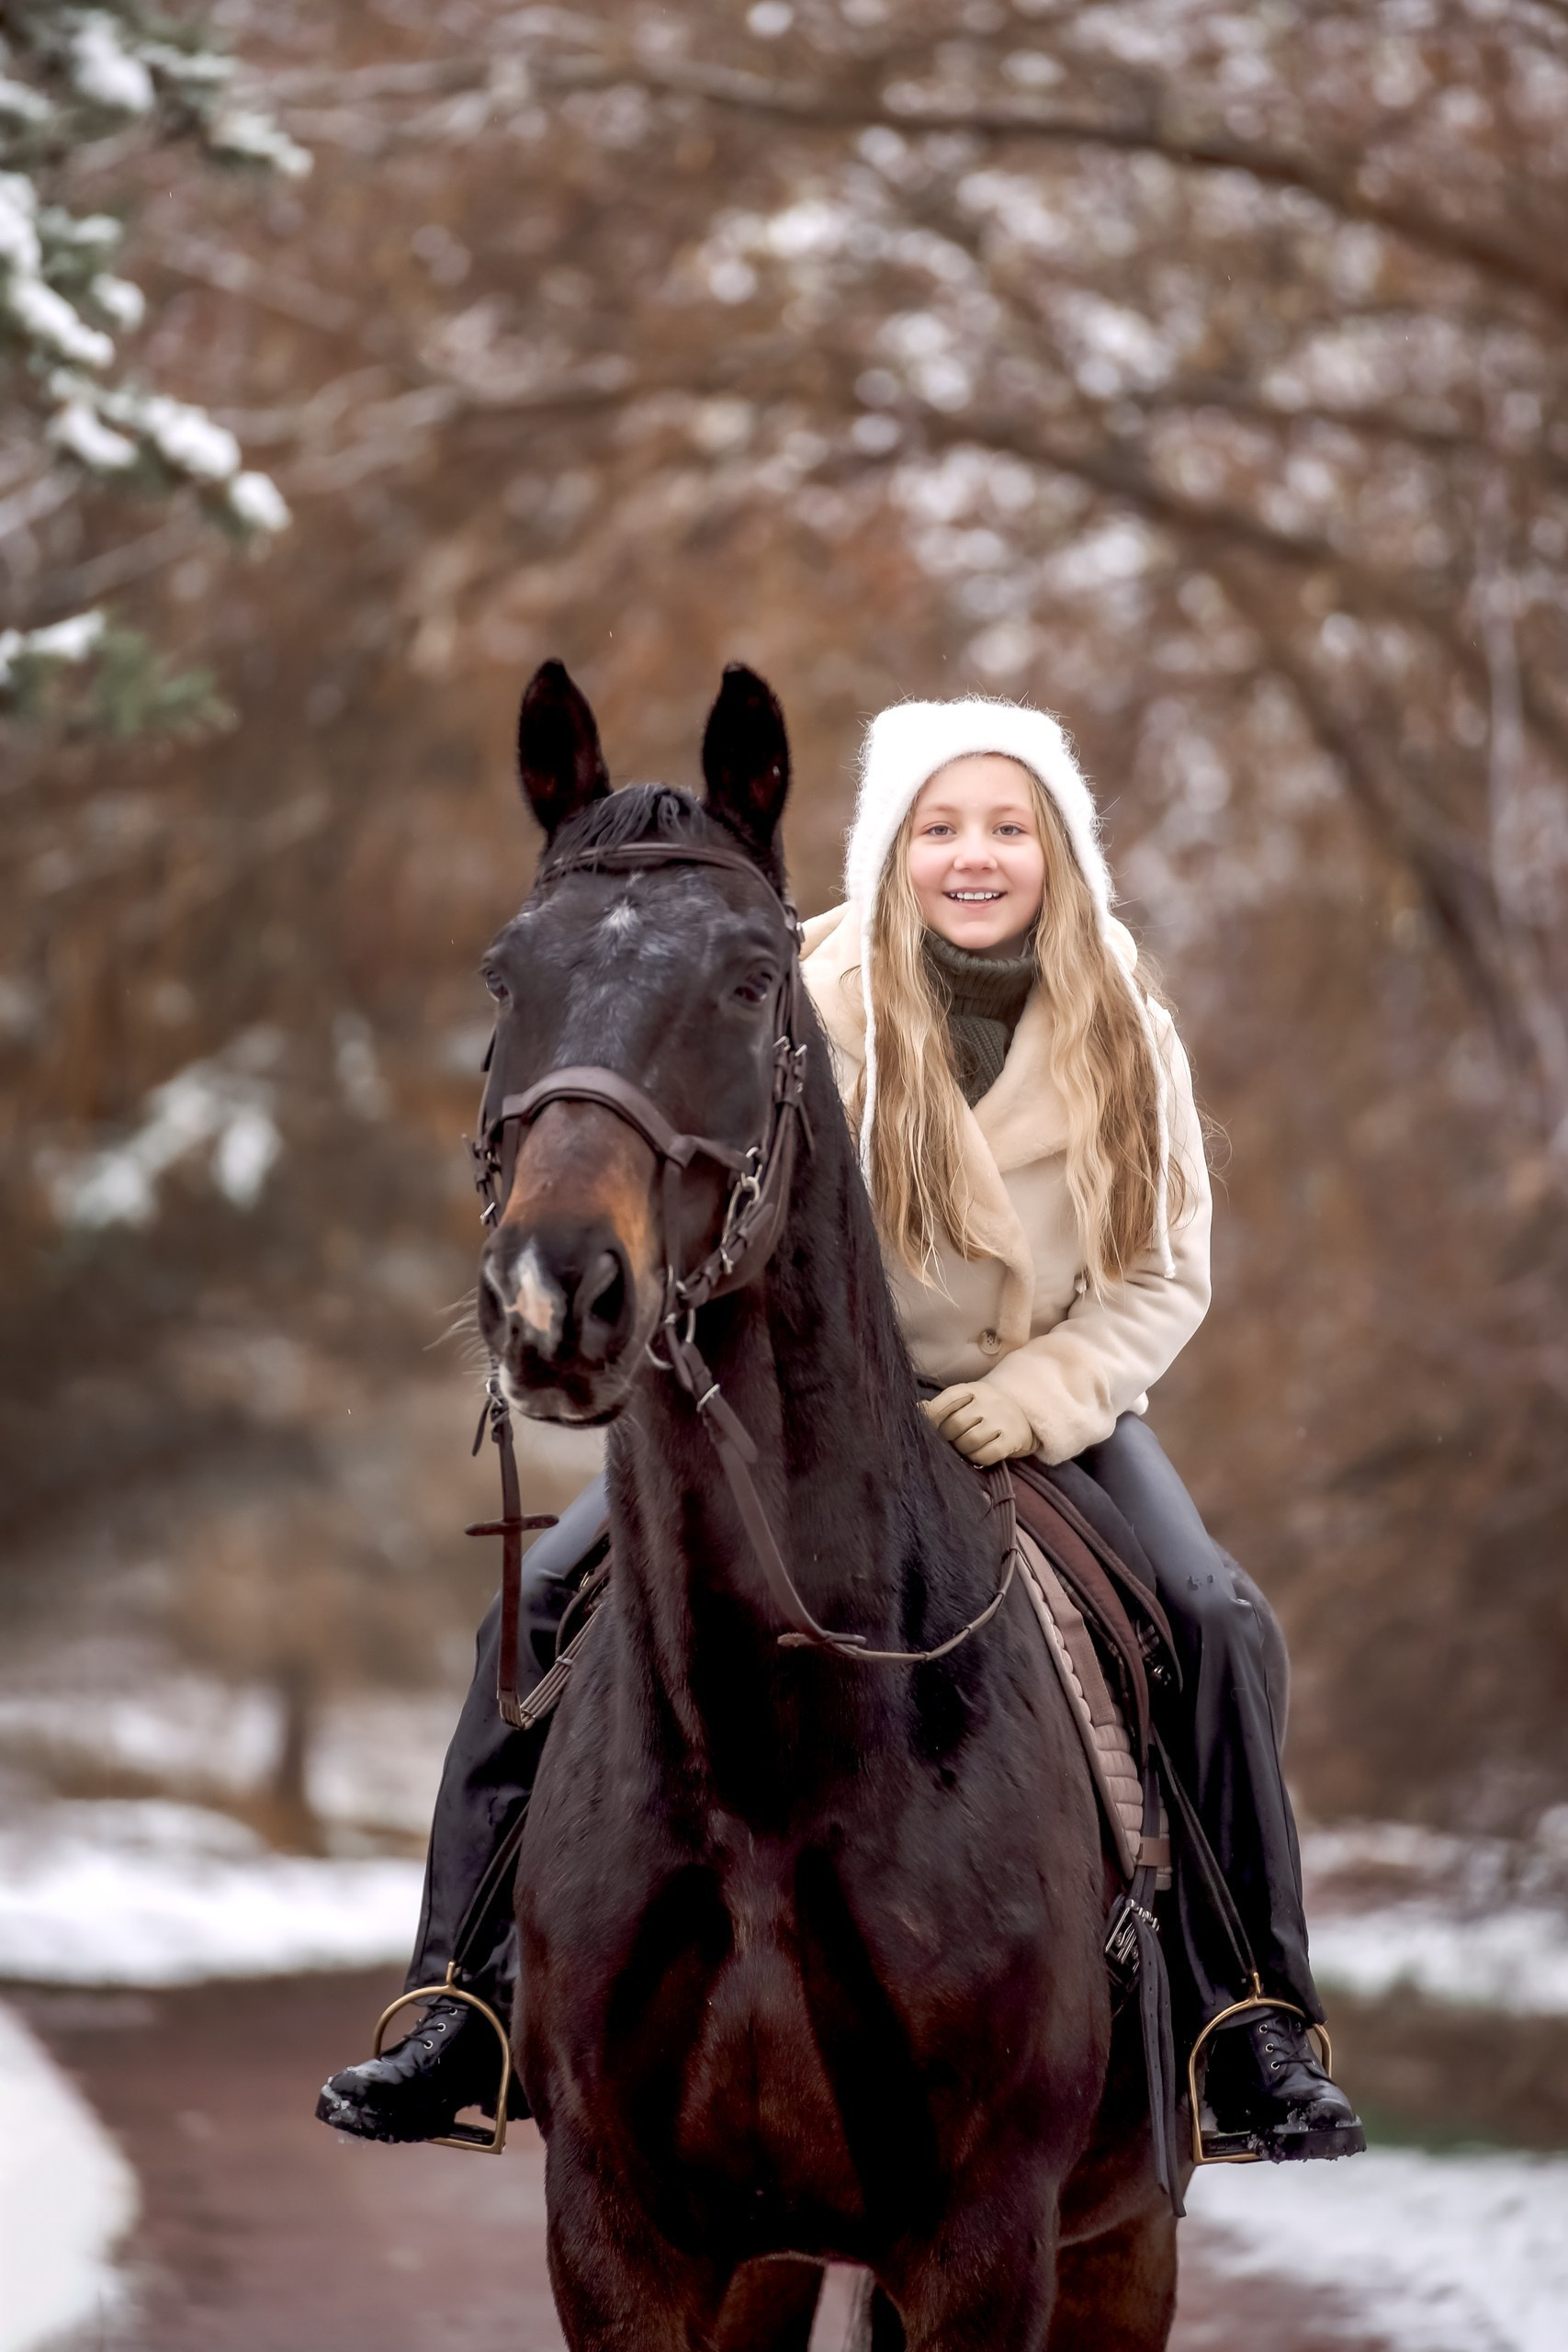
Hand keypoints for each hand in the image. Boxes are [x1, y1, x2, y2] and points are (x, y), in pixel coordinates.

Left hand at [921, 1383, 1036, 1467]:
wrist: (1023, 1418)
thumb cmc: (985, 1411)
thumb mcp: (966, 1401)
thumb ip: (943, 1405)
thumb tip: (918, 1407)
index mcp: (972, 1389)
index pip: (944, 1402)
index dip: (931, 1418)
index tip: (930, 1429)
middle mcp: (988, 1401)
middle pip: (955, 1425)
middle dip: (948, 1437)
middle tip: (953, 1440)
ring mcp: (1002, 1419)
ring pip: (969, 1441)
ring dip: (963, 1449)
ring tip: (967, 1446)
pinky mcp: (1013, 1438)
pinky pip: (986, 1454)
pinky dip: (978, 1458)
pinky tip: (980, 1453)